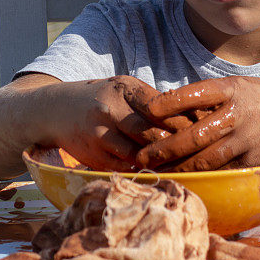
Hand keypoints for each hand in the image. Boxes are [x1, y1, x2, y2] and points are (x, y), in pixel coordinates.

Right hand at [45, 76, 191, 171]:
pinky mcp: (94, 156)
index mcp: (123, 89)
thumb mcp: (126, 90)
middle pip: (152, 134)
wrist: (58, 110)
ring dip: (162, 161)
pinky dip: (144, 170)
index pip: (159, 108)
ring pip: (140, 154)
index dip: (182, 121)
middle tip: (196, 151)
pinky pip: (126, 167)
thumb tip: (194, 115)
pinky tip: (159, 170)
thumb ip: (153, 101)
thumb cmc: (104, 98)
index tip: (201, 129)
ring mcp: (99, 135)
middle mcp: (110, 110)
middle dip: (176, 145)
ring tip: (182, 164)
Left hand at [134, 77, 259, 171]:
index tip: (149, 109)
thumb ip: (211, 99)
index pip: (198, 93)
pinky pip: (222, 172)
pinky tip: (184, 180)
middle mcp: (239, 114)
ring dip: (179, 168)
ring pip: (206, 159)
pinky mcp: (254, 162)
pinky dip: (202, 177)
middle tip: (142, 156)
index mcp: (233, 89)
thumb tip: (169, 111)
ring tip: (158, 172)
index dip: (172, 102)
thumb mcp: (239, 87)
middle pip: (196, 134)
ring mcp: (247, 140)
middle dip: (166, 148)